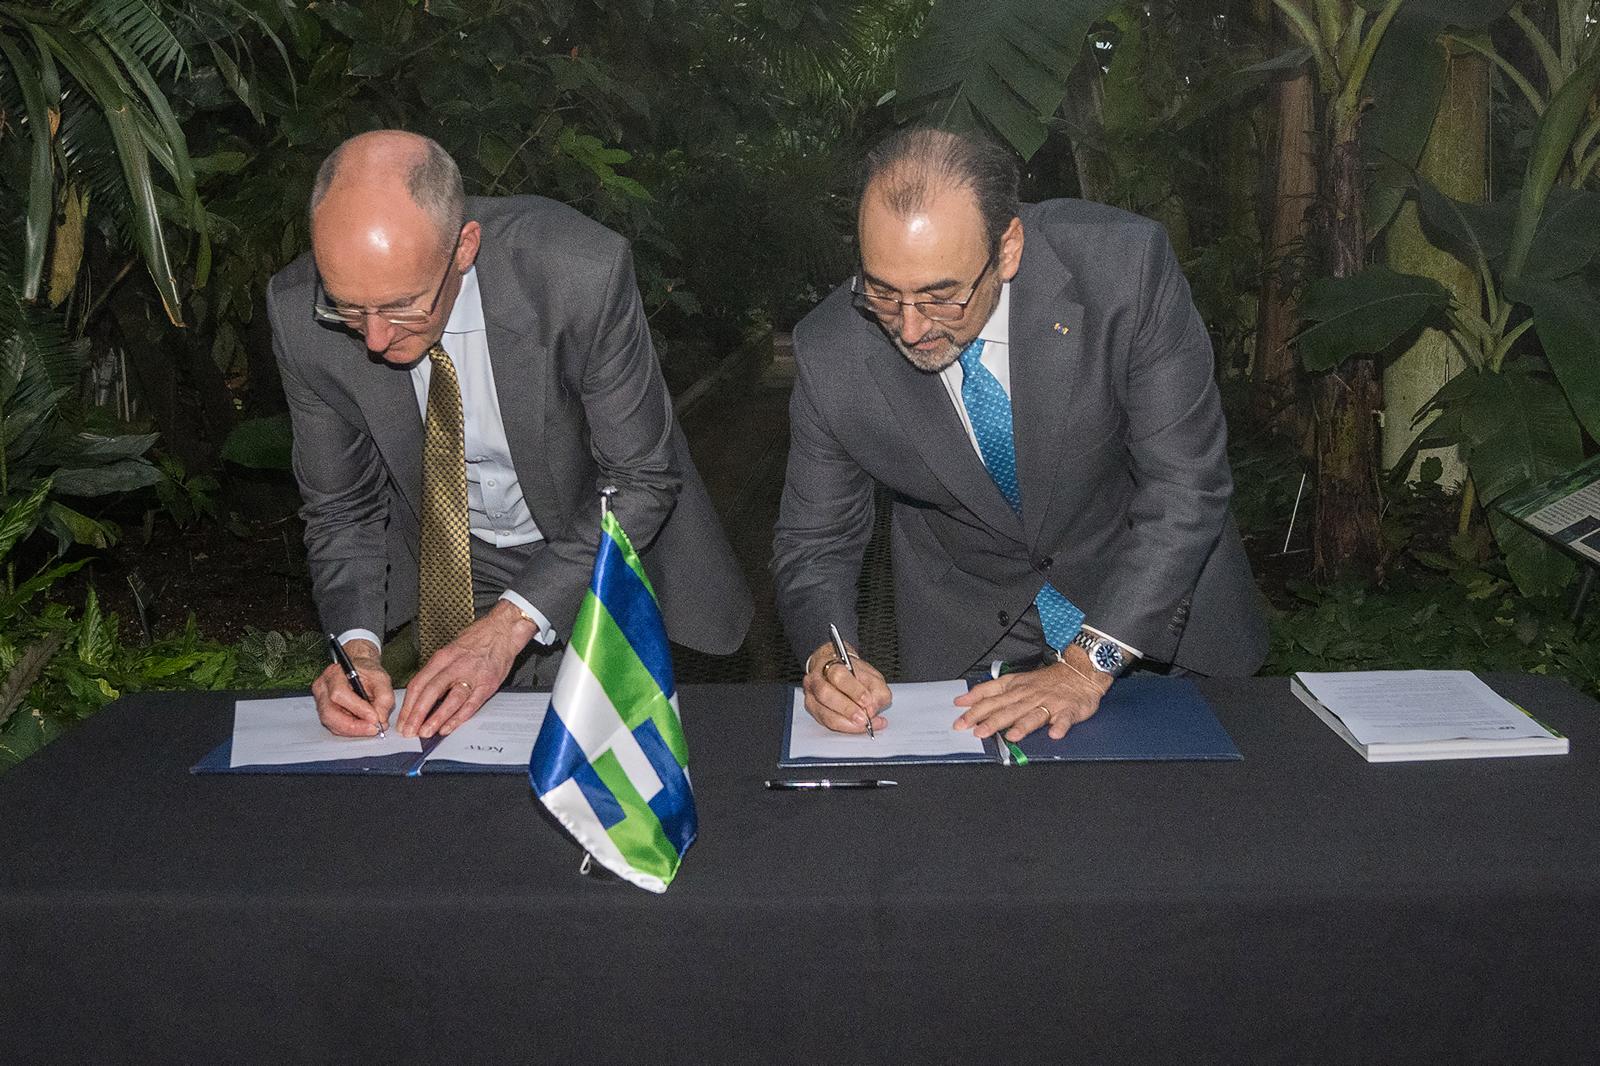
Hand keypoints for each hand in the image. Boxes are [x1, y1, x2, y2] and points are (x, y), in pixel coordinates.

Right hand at [311, 639, 395, 736]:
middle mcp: (322, 688)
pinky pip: (334, 726)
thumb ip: (384, 698)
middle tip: (372, 729)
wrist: (360, 670)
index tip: (374, 718)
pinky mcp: (324, 711)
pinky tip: (362, 728)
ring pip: (330, 722)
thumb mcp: (382, 679)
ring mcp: (320, 701)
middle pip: (329, 713)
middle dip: (353, 726)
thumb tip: (380, 719)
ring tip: (370, 729)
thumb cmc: (368, 672)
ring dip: (352, 730)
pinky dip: (350, 730)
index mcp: (334, 674)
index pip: (340, 694)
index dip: (357, 709)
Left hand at [399, 600, 538, 738]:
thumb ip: (437, 671)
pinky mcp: (487, 684)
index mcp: (442, 657)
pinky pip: (471, 704)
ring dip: (436, 718)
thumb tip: (421, 695)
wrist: (503, 630)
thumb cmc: (477, 639)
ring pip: (450, 700)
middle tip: (408, 731)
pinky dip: (458, 718)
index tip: (402, 720)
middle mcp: (455, 666)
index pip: (419, 683)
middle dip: (416, 714)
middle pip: (430, 692)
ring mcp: (473, 676)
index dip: (408, 705)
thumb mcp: (450, 650)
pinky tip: (447, 727)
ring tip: (425, 732)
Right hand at [801, 639, 891, 733]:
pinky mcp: (812, 710)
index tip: (867, 701)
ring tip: (864, 724)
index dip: (853, 690)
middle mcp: (816, 679)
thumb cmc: (854, 674)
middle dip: (847, 709)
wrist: (838, 671)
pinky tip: (858, 726)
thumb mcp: (873, 677)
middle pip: (825, 694)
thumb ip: (877, 691)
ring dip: (846, 722)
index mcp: (831, 664)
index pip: (838, 675)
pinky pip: (825, 723)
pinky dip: (844, 727)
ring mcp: (811, 695)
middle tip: (864, 718)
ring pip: (823, 712)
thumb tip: (871, 710)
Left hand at [953, 646, 1112, 741]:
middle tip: (976, 732)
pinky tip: (1054, 733)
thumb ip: (991, 690)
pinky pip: (1064, 719)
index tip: (960, 717)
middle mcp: (1030, 695)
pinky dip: (1060, 726)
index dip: (975, 706)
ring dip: (1022, 725)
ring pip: (1033, 715)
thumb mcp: (1016, 680)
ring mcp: (1049, 703)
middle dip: (991, 721)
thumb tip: (964, 700)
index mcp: (1016, 687)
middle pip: (1008, 709)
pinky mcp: (1068, 710)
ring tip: (1011, 736)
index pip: (992, 696)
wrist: (1079, 672)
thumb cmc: (1046, 681)